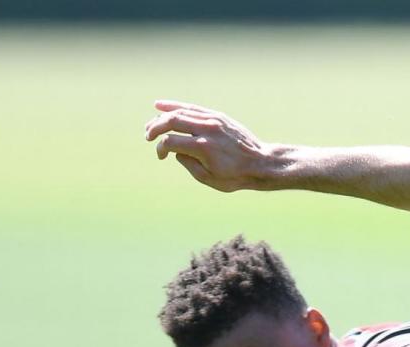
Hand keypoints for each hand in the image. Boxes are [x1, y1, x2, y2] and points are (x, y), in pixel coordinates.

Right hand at [144, 100, 271, 191]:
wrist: (262, 163)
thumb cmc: (236, 176)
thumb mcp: (209, 179)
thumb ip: (188, 164)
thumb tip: (175, 151)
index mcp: (203, 148)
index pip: (170, 142)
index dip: (160, 149)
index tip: (162, 156)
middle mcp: (207, 130)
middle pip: (171, 121)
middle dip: (154, 127)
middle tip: (148, 136)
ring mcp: (213, 120)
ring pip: (180, 111)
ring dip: (161, 116)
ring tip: (151, 124)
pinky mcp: (219, 116)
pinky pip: (193, 107)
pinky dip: (176, 106)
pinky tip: (160, 105)